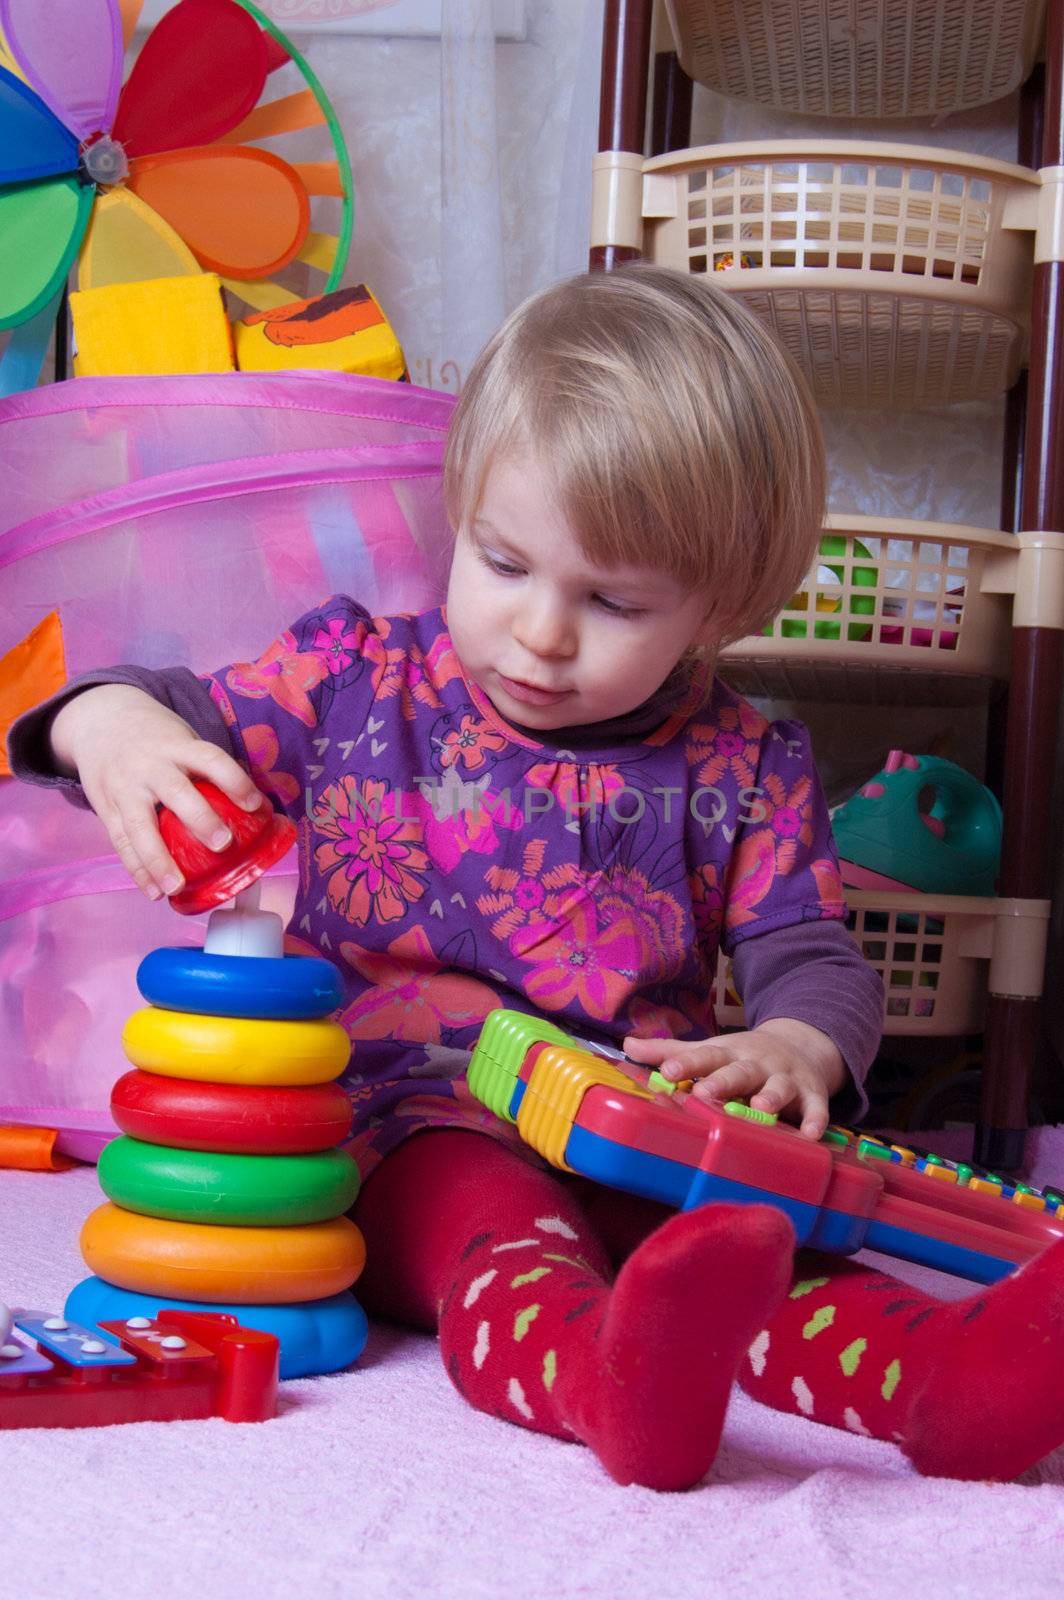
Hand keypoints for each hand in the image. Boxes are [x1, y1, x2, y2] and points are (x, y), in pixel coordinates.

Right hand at [49, 685, 265, 901]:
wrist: (100, 722)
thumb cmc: (155, 738)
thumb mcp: (181, 739)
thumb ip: (205, 769)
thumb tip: (255, 810)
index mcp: (177, 746)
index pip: (210, 759)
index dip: (234, 780)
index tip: (254, 804)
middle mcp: (150, 766)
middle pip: (175, 792)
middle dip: (199, 819)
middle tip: (223, 844)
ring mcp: (124, 788)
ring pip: (139, 825)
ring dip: (158, 859)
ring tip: (176, 887)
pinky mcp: (106, 808)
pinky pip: (121, 842)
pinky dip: (137, 869)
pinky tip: (153, 892)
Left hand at [623, 1018, 847, 1139]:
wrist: (801, 1045)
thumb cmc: (744, 1056)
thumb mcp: (711, 1050)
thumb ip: (672, 1051)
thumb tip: (627, 1045)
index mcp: (728, 1054)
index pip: (705, 1056)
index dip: (686, 1063)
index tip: (667, 1070)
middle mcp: (756, 1064)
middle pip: (740, 1071)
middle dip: (724, 1081)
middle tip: (706, 1092)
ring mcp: (786, 1078)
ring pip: (778, 1086)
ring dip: (771, 1097)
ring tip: (760, 1108)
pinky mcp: (812, 1094)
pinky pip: (816, 1108)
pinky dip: (816, 1120)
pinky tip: (811, 1135)